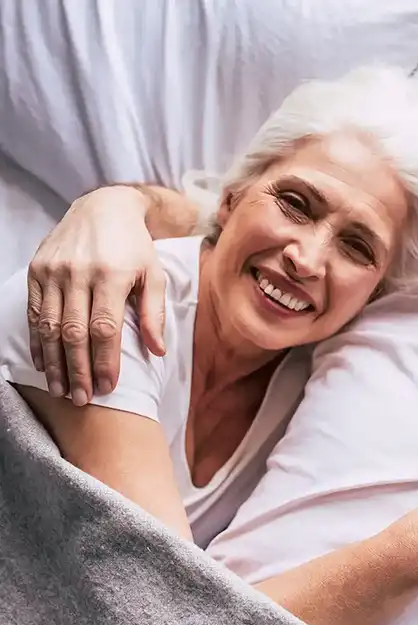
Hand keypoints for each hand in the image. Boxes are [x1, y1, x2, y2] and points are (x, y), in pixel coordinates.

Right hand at [26, 186, 166, 404]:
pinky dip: (38, 340)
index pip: (104, 328)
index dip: (105, 361)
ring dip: (55, 362)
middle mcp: (78, 273)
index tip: (108, 387)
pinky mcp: (37, 270)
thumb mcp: (154, 274)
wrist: (103, 207)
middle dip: (78, 370)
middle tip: (83, 399)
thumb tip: (157, 351)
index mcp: (110, 275)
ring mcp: (53, 271)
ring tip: (62, 390)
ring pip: (49, 326)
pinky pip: (34, 312)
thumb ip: (154, 313)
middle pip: (74, 332)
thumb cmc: (135, 247)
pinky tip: (44, 363)